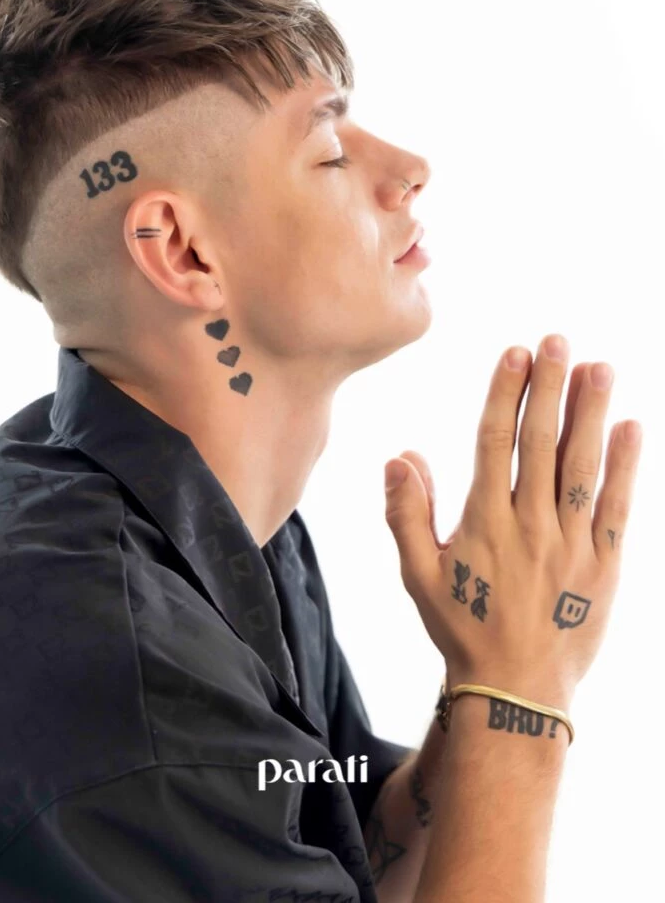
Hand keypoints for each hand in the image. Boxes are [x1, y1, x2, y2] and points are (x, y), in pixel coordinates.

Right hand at [383, 335, 641, 710]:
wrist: (515, 690)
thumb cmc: (461, 628)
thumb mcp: (418, 575)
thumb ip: (406, 513)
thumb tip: (400, 456)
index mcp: (484, 522)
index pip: (496, 441)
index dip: (506, 393)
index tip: (516, 353)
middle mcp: (530, 524)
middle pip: (542, 442)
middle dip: (550, 387)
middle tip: (559, 341)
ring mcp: (572, 544)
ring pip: (582, 466)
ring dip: (591, 413)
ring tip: (600, 367)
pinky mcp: (605, 566)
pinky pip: (618, 508)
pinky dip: (626, 467)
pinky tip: (631, 428)